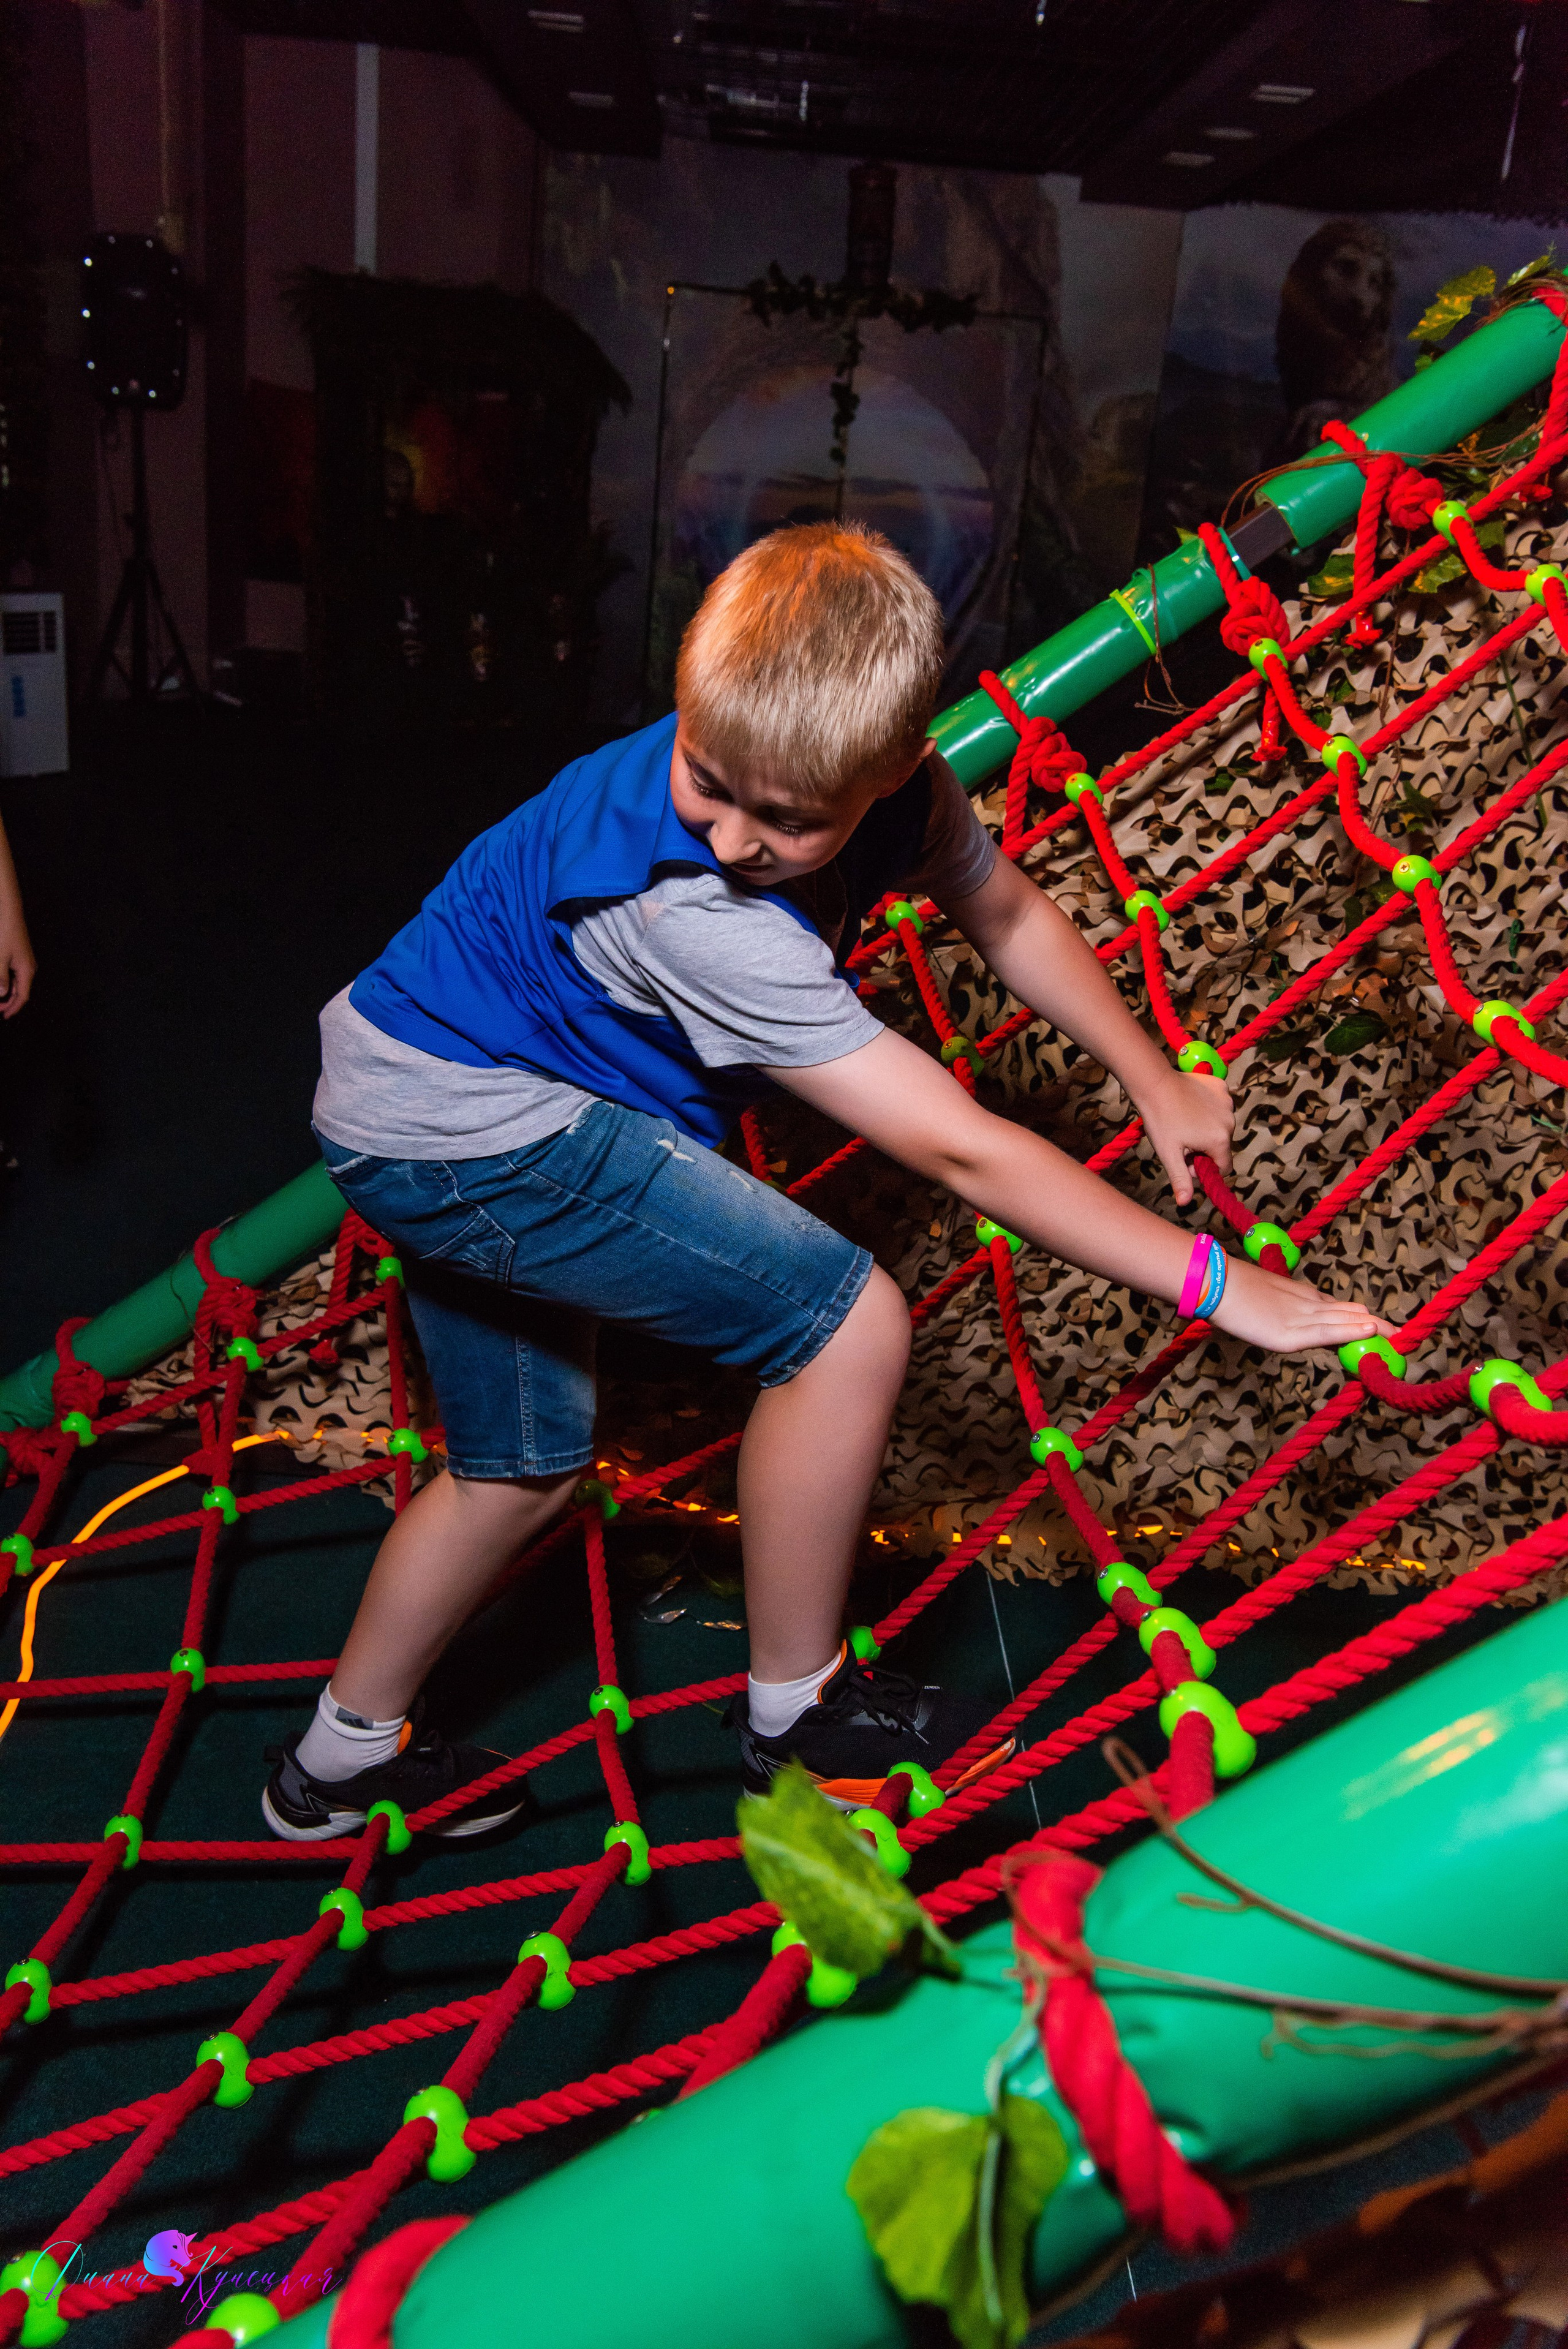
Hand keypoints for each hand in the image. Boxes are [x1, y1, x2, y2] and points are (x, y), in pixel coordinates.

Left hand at [0, 910, 33, 1017]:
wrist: (8, 911)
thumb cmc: (5, 932)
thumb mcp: (0, 957)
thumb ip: (0, 978)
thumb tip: (1, 994)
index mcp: (26, 970)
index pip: (23, 996)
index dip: (13, 1008)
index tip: (3, 1016)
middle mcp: (28, 967)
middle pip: (21, 991)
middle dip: (9, 1002)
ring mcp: (24, 961)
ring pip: (17, 983)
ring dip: (7, 992)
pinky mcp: (18, 956)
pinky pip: (14, 975)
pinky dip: (7, 982)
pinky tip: (1, 982)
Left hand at [1136, 1068, 1233, 1206]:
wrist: (1154, 1083)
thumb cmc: (1160, 1120)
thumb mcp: (1169, 1153)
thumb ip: (1180, 1179)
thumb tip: (1185, 1203)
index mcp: (1220, 1140)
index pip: (1223, 1167)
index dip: (1204, 1167)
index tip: (1186, 1158)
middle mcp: (1230, 1121)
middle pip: (1221, 1147)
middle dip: (1204, 1148)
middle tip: (1181, 1139)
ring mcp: (1227, 1102)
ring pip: (1220, 1126)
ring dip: (1206, 1128)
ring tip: (1183, 1120)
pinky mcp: (1221, 1087)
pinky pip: (1219, 1106)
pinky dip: (1208, 1108)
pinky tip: (1190, 1104)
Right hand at [1208, 1255, 1397, 1355]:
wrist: (1213, 1283)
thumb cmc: (1229, 1289)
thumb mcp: (1262, 1298)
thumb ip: (1279, 1305)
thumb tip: (1281, 1317)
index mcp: (1300, 1296)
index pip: (1337, 1308)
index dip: (1359, 1316)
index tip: (1377, 1324)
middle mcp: (1306, 1305)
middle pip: (1348, 1313)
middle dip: (1375, 1324)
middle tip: (1401, 1332)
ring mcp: (1300, 1318)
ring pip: (1344, 1321)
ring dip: (1372, 1329)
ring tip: (1398, 1335)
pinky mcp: (1290, 1334)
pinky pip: (1327, 1332)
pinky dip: (1350, 1331)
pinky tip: (1370, 1330)